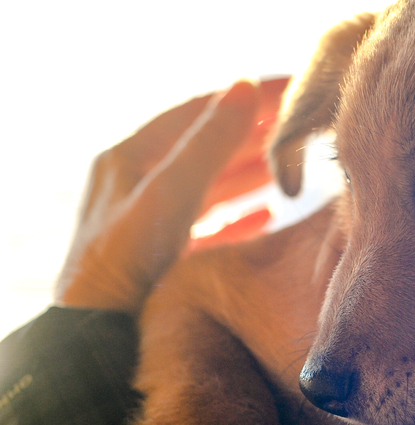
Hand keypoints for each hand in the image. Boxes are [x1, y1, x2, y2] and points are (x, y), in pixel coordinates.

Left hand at [55, 77, 289, 312]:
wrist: (101, 339)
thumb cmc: (127, 265)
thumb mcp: (170, 193)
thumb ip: (210, 142)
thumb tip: (247, 85)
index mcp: (129, 158)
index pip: (199, 110)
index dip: (248, 96)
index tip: (294, 86)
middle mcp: (137, 184)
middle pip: (207, 146)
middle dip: (255, 133)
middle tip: (303, 122)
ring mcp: (149, 221)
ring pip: (210, 184)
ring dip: (250, 171)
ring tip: (290, 163)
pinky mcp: (163, 257)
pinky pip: (209, 224)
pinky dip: (240, 215)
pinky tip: (266, 216)